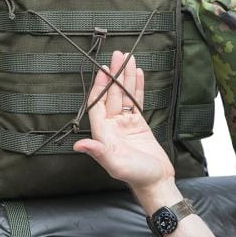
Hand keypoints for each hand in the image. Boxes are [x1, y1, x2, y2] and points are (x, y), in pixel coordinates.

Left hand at [73, 51, 175, 196]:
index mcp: (103, 133)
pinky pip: (136, 102)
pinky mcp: (138, 124)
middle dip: (115, 75)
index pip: (98, 104)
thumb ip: (98, 152)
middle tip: (118, 56)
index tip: (103, 70)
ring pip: (124, 95)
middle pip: (111, 95)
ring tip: (129, 59)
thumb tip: (79, 145)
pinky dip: (137, 88)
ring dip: (126, 78)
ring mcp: (125, 124)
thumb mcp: (116, 165)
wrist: (156, 181)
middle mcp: (112, 126)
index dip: (99, 86)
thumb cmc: (136, 176)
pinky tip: (138, 75)